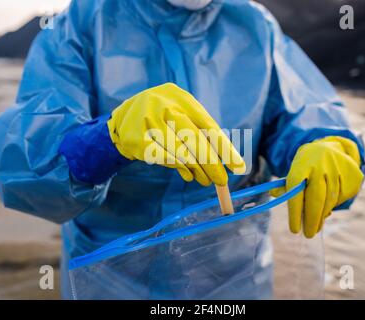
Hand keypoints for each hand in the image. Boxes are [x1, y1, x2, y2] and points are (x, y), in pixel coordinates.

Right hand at [107, 83, 245, 185]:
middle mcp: (163, 106)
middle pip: (194, 140)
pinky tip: (189, 175)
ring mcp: (148, 123)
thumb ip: (202, 131)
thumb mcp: (183, 113)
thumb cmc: (166, 116)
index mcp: (181, 97)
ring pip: (179, 153)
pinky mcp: (136, 140)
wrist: (127, 115)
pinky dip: (179, 169)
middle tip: (222, 180)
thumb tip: (226, 160)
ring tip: (206, 180)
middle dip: (212, 164)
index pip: (207, 125)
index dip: (224, 148)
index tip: (238, 166)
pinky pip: (164, 160)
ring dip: (197, 170)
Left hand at [270, 136, 363, 237]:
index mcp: (301, 165)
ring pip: (330, 200)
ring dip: (322, 216)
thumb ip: (286, 186)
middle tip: (308, 234)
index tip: (295, 230)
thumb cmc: (307, 166)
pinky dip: (334, 205)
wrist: (331, 147)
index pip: (296, 191)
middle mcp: (320, 165)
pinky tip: (328, 206)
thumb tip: (274, 195)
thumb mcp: (295, 171)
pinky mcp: (353, 174)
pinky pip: (343, 197)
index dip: (295, 212)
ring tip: (316, 225)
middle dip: (311, 220)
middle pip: (316, 198)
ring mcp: (338, 169)